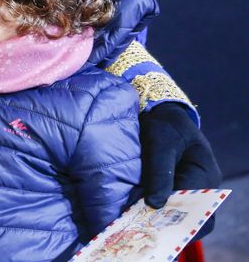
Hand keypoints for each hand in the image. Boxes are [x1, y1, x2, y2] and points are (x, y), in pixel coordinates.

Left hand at [139, 102, 221, 236]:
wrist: (159, 115)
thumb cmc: (163, 125)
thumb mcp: (160, 142)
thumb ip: (159, 170)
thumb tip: (154, 204)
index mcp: (205, 174)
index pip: (195, 205)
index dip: (172, 213)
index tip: (147, 215)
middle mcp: (202, 187)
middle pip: (192, 217)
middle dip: (166, 222)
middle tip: (138, 221)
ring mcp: (189, 190)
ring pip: (179, 215)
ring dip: (157, 218)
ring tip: (132, 218)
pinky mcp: (174, 190)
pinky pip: (168, 207)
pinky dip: (152, 211)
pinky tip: (132, 210)